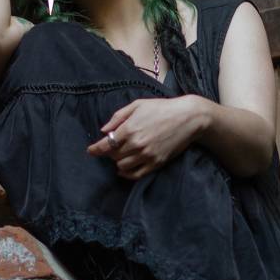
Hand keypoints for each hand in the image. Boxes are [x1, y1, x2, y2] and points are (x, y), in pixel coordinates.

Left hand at [87, 96, 206, 178]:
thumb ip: (118, 117)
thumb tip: (104, 130)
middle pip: (113, 156)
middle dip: (109, 152)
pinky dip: (127, 174)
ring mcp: (147, 155)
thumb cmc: (162, 108)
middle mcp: (136, 144)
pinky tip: (124, 169)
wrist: (188, 118)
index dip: (95, 149)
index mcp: (130, 129)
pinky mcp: (156, 163)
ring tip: (121, 155)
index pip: (106, 145)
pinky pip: (136, 174)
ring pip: (122, 166)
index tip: (90, 151)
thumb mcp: (137, 105)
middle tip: (112, 147)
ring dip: (118, 162)